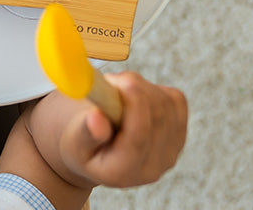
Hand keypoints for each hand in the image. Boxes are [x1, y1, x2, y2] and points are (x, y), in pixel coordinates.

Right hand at [35, 72, 187, 188]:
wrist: (99, 153)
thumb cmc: (82, 146)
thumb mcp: (74, 143)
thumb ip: (85, 133)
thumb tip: (97, 118)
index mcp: (122, 172)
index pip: (139, 137)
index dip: (134, 105)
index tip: (122, 82)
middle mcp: (153, 166)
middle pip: (158, 116)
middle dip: (136, 88)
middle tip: (110, 80)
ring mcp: (171, 151)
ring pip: (168, 104)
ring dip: (143, 87)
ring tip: (117, 91)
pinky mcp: (179, 134)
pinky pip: (176, 100)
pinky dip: (156, 90)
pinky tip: (135, 97)